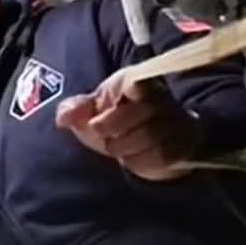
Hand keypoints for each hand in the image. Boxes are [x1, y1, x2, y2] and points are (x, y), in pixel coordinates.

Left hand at [55, 78, 200, 180]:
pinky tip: (134, 156)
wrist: (154, 141)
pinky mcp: (182, 147)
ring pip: (147, 138)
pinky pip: (157, 158)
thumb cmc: (119, 120)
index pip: (134, 83)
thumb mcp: (93, 111)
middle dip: (110, 129)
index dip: (120, 97)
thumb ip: (76, 110)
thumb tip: (64, 119)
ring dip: (122, 147)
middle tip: (102, 133)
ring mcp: (175, 122)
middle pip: (135, 114)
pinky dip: (138, 162)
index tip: (111, 106)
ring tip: (118, 145)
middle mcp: (161, 99)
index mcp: (136, 83)